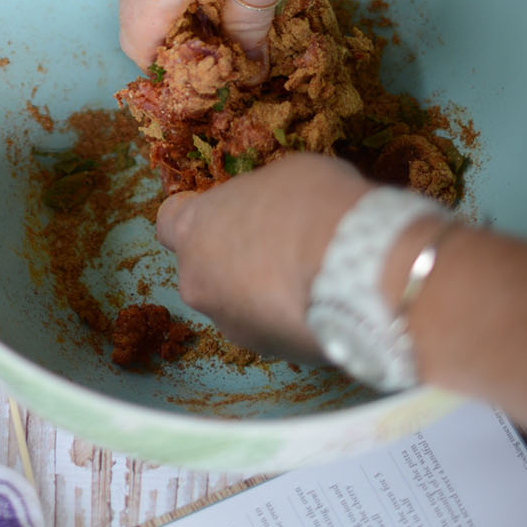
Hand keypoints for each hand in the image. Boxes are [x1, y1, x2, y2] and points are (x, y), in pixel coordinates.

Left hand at [155, 154, 371, 357]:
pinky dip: (285, 319)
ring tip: (303, 279)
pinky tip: (317, 303)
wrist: (357, 270)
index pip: (170, 224)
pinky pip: (268, 330)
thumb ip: (259, 198)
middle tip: (274, 247)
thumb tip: (267, 208)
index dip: (196, 218)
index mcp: (193, 227)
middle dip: (230, 260)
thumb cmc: (315, 206)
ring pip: (233, 305)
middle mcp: (196, 280)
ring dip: (257, 295)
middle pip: (202, 268)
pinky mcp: (263, 351)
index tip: (221, 215)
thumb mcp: (284, 174)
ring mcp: (227, 322)